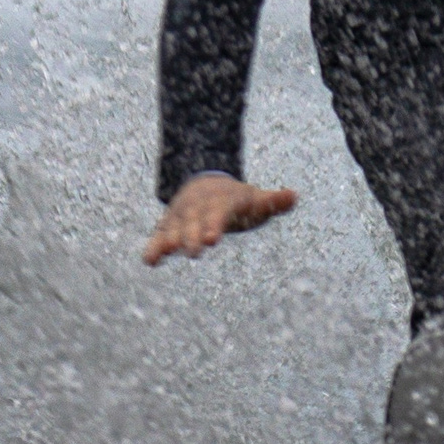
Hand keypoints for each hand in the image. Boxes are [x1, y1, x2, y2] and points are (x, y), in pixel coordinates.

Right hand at [143, 174, 297, 265]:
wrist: (207, 182)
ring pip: (174, 228)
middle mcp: (198, 207)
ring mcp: (181, 215)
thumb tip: (294, 196)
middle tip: (194, 251)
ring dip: (170, 240)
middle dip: (192, 235)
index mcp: (220, 202)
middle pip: (194, 222)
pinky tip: (149, 261)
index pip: (218, 213)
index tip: (213, 238)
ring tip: (167, 252)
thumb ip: (273, 201)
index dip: (214, 224)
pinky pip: (160, 235)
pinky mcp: (169, 225)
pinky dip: (154, 246)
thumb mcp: (255, 198)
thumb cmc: (237, 199)